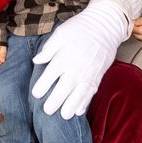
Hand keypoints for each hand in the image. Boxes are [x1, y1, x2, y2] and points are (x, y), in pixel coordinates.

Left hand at [31, 0, 130, 118]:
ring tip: (64, 116)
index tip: (36, 94)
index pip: (49, 77)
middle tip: (47, 111)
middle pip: (63, 90)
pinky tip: (79, 111)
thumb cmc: (80, 28)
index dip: (41, 87)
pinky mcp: (98, 76)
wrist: (105, 26)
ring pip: (79, 95)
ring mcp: (89, 74)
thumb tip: (36, 60)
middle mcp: (76, 69)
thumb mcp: (60, 33)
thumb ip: (48, 49)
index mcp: (64, 58)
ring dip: (71, 107)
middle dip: (54, 102)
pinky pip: (91, 93)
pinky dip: (85, 103)